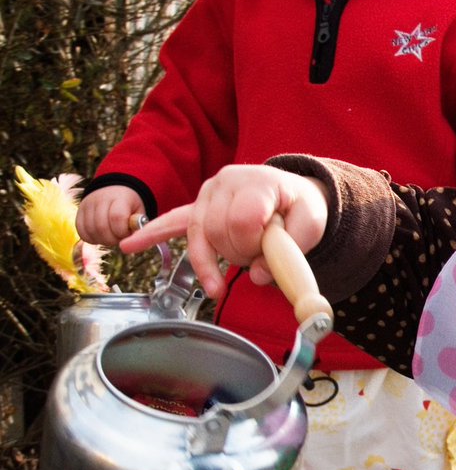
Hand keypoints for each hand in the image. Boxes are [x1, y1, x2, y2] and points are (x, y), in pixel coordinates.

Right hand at [76, 186, 144, 245]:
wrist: (115, 190)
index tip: (127, 233)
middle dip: (112, 239)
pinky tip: (101, 237)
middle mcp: (100, 199)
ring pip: (90, 231)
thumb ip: (137, 225)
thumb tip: (132, 240)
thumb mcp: (139, 211)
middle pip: (101, 227)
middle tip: (119, 238)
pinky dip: (92, 239)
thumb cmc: (130, 206)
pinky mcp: (79, 212)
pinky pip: (81, 232)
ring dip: (102, 240)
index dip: (122, 231)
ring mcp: (87, 205)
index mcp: (119, 197)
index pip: (117, 217)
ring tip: (111, 237)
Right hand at [119, 165, 329, 300]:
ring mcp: (208, 195)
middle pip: (217, 232)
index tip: (271, 252)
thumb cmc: (301, 209)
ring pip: (198, 237)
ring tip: (218, 287)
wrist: (292, 195)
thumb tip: (258, 276)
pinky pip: (171, 222)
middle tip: (261, 257)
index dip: (254, 245)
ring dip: (211, 263)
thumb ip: (290, 250)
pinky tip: (129, 246)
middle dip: (238, 256)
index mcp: (256, 182)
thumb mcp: (312, 224)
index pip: (242, 221)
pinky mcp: (198, 208)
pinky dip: (150, 234)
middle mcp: (225, 183)